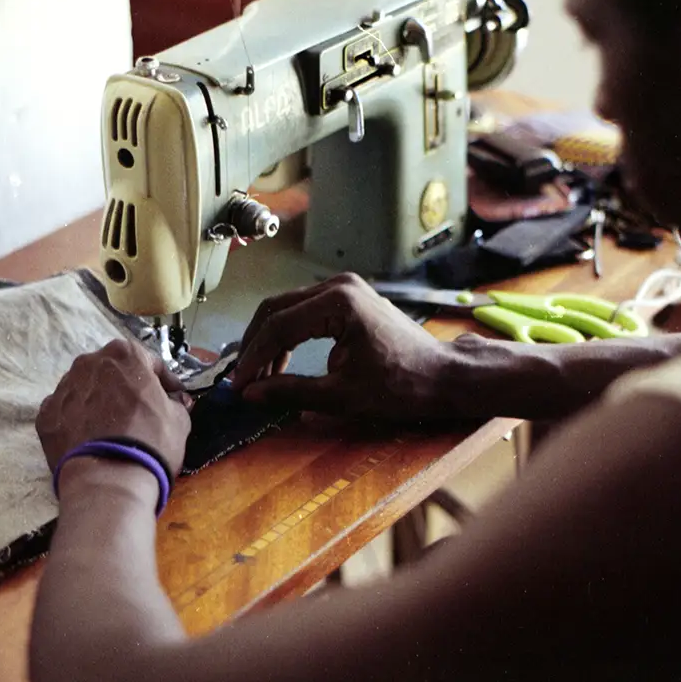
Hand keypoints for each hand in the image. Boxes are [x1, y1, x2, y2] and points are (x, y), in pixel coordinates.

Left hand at [36, 339, 191, 477]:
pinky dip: (77, 420)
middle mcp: (89, 363)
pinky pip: (66, 412)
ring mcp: (62, 388)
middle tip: (139, 411)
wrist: (109, 480)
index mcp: (125, 354)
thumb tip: (174, 400)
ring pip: (86, 389)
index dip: (163, 381)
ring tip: (110, 427)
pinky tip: (89, 438)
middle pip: (112, 371)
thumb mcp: (179, 418)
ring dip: (99, 401)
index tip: (170, 397)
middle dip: (125, 386)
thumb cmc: (151, 442)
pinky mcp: (45, 415)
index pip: (149, 362)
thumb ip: (175, 402)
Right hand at [233, 273, 451, 417]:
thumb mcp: (342, 395)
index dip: (253, 358)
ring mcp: (345, 288)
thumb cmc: (402, 386)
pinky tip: (283, 363)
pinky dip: (290, 336)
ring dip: (271, 341)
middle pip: (277, 309)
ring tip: (260, 377)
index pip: (279, 326)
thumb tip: (250, 394)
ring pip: (289, 309)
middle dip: (256, 345)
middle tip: (242, 379)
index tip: (237, 385)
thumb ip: (291, 391)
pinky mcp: (349, 298)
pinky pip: (306, 312)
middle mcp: (339, 285)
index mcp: (338, 302)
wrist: (443, 376)